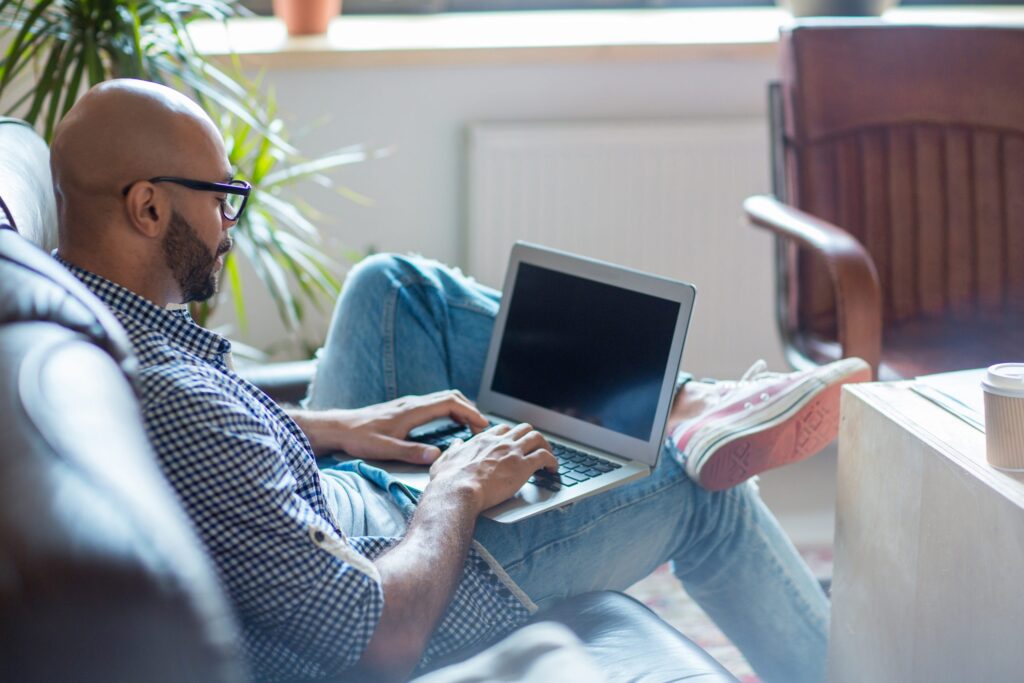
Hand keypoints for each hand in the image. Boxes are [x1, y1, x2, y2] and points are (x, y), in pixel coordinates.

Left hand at [292, 390, 488, 463]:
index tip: (484, 425)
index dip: (470, 412)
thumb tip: (437, 455)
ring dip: (461, 410)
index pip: (450, 403)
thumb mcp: (385, 449)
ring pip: (443, 400)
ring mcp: (409, 405)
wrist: (338, 428)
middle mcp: (413, 403)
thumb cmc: (359, 438)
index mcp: (413, 410)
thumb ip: (411, 452)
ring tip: (472, 427)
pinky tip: (450, 425)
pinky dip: (450, 412)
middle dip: (471, 410)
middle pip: (451, 397)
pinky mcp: (404, 410)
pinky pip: (434, 405)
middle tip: (483, 428)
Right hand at [428, 423, 557, 512]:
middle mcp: (500, 442)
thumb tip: (457, 444)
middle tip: (535, 448)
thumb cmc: (449, 482)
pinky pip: (544, 457)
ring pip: (537, 438)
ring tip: (548, 457)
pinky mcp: (523, 467)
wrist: (458, 492)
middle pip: (523, 429)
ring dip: (545, 446)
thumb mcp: (445, 460)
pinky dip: (552, 461)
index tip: (514, 444)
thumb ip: (453, 450)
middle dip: (531, 437)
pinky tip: (552, 469)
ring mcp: (513, 452)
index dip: (511, 436)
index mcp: (482, 440)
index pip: (503, 429)